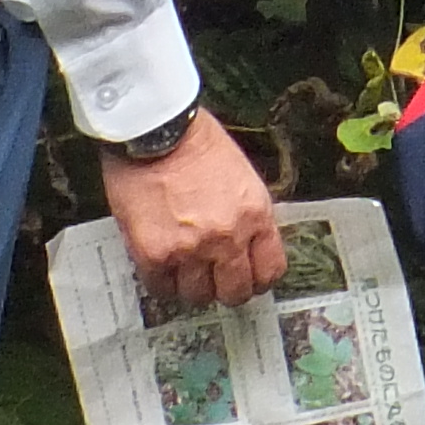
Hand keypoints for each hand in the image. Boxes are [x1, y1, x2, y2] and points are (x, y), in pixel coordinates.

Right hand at [103, 111, 287, 312]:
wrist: (154, 128)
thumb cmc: (195, 142)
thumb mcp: (241, 176)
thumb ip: (247, 215)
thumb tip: (245, 245)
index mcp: (255, 215)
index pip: (270, 270)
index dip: (257, 278)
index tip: (247, 276)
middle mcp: (228, 238)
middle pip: (235, 292)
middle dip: (226, 288)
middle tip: (214, 278)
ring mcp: (190, 249)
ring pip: (198, 296)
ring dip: (191, 285)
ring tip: (182, 268)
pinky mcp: (155, 253)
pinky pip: (161, 288)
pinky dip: (161, 281)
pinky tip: (160, 265)